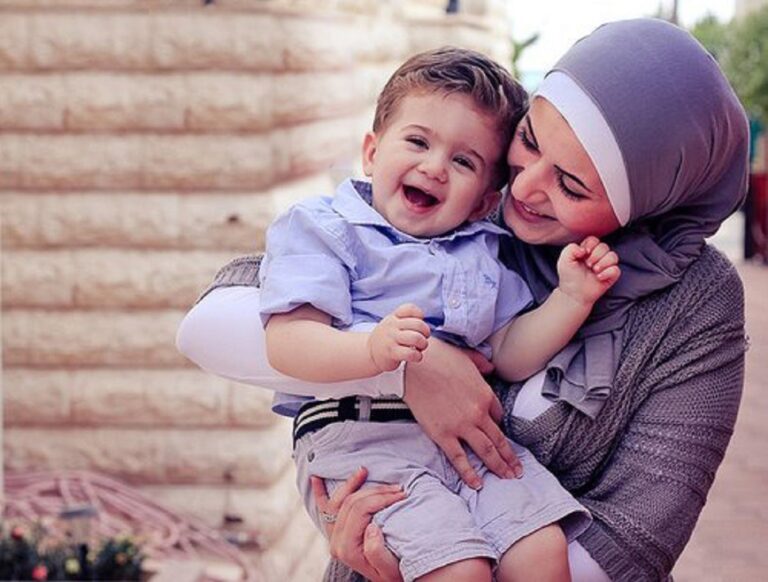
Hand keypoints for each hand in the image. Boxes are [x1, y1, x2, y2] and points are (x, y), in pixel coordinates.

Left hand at [311, 468, 404, 581]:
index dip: (382, 498)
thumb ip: (377, 552)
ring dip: (353, 483)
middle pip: (351, 502)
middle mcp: (336, 541)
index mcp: (347, 548)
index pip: (361, 510)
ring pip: (338, 500)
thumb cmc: (395, 574)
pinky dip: (320, 491)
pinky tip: (316, 478)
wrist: (391, 580)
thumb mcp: (390, 570)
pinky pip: (324, 508)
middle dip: (376, 490)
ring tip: (366, 471)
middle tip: (398, 487)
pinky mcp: (335, 531)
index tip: (402, 493)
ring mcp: (333, 535)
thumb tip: (371, 527)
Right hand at [368, 304, 430, 371]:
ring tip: (419, 348)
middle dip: (426, 333)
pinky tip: (415, 356)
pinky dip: (418, 356)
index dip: (419, 315)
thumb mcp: (393, 323)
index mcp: (394, 317)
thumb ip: (407, 320)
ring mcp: (391, 339)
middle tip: (422, 339)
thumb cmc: (388, 338)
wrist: (370, 352)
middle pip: (418, 324)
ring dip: (423, 344)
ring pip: (416, 338)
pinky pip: (411, 354)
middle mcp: (392, 326)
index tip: (417, 325)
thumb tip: (424, 324)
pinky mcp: (391, 353)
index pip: (410, 308)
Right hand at [403, 339, 521, 488]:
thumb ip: (481, 363)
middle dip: (510, 457)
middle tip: (517, 470)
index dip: (499, 425)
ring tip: (507, 477)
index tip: (500, 435)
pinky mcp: (442, 435)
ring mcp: (461, 426)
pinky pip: (459, 459)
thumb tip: (490, 368)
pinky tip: (477, 483)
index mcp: (485, 394)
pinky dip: (469, 473)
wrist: (412, 367)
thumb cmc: (437, 357)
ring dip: (499, 467)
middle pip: (498, 439)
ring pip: (486, 452)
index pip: (498, 415)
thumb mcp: (466, 356)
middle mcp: (478, 413)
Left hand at [557, 236, 620, 305]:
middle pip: (604, 246)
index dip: (590, 245)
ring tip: (594, 270)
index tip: (583, 254)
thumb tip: (584, 249)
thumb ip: (571, 248)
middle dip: (596, 255)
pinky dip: (608, 272)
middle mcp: (597, 257)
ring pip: (613, 256)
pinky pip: (616, 270)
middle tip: (588, 264)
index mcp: (587, 251)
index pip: (594, 239)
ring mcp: (605, 266)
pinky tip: (599, 277)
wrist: (573, 293)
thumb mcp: (564, 260)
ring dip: (603, 263)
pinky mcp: (611, 276)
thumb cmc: (568, 277)